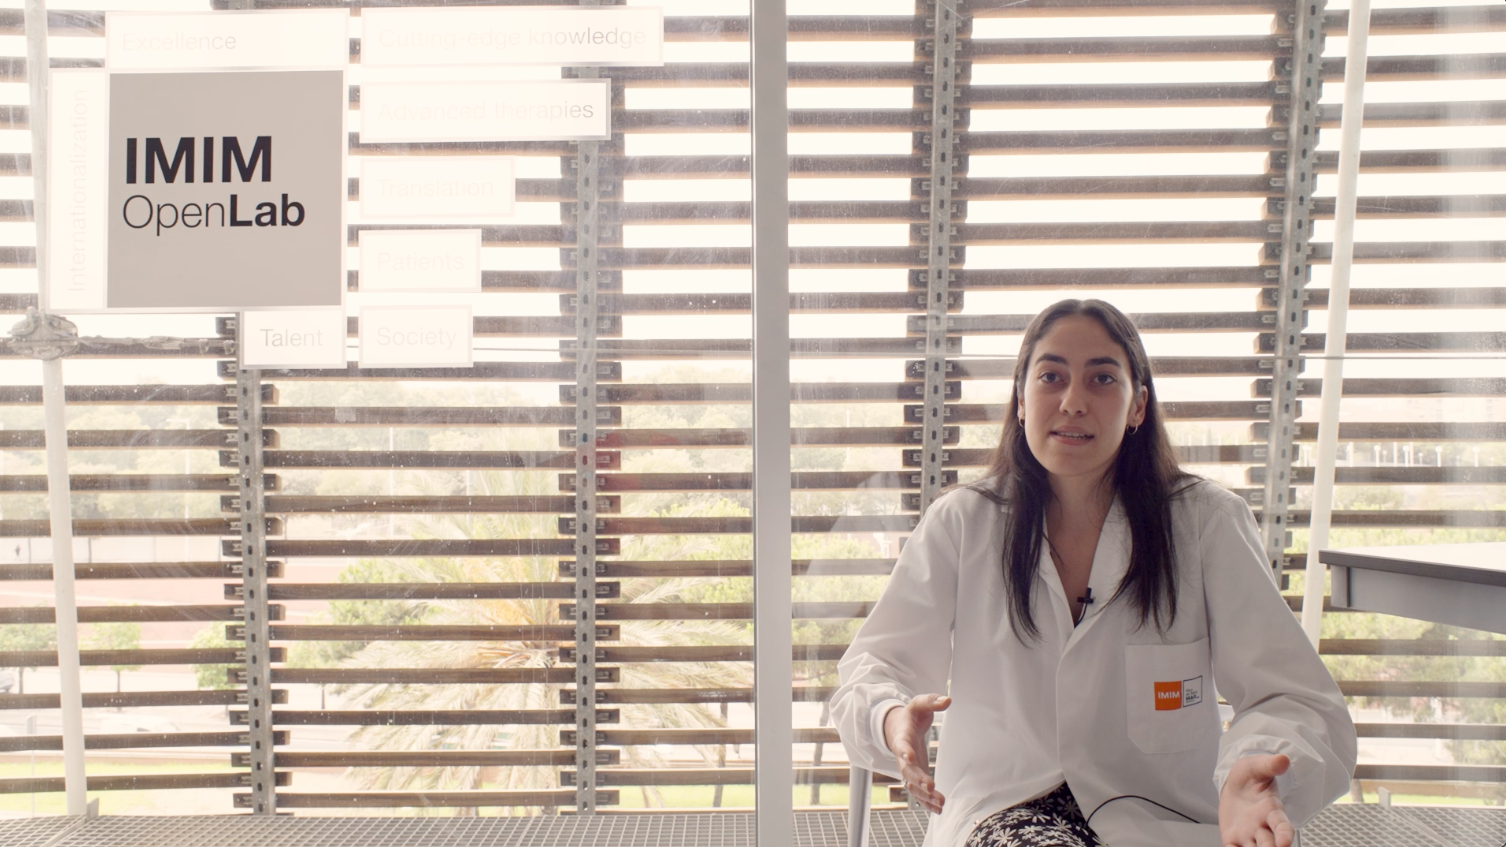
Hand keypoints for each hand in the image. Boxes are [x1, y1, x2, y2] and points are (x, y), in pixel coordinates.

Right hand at [882, 693, 949, 813]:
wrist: (896, 728)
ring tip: (940, 803)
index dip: (905, 751)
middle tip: (930, 787)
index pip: (901, 745)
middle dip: (918, 779)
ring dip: (925, 796)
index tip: (910, 757)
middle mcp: (902, 756)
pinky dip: (926, 802)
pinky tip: (938, 809)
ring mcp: (908, 769)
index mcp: (902, 737)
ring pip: (912, 786)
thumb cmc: (910, 716)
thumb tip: (947, 700)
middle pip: (907, 770)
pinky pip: (918, 793)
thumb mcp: (918, 704)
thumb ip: (931, 701)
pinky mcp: (915, 776)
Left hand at [1219, 754, 1294, 846]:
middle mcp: (1262, 826)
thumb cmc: (1250, 776)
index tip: (1285, 843)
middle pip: (1269, 844)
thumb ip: (1269, 765)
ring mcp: (1248, 835)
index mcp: (1271, 810)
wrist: (1234, 784)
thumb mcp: (1257, 766)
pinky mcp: (1233, 839)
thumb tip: (1283, 759)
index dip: (1285, 835)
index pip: (1282, 826)